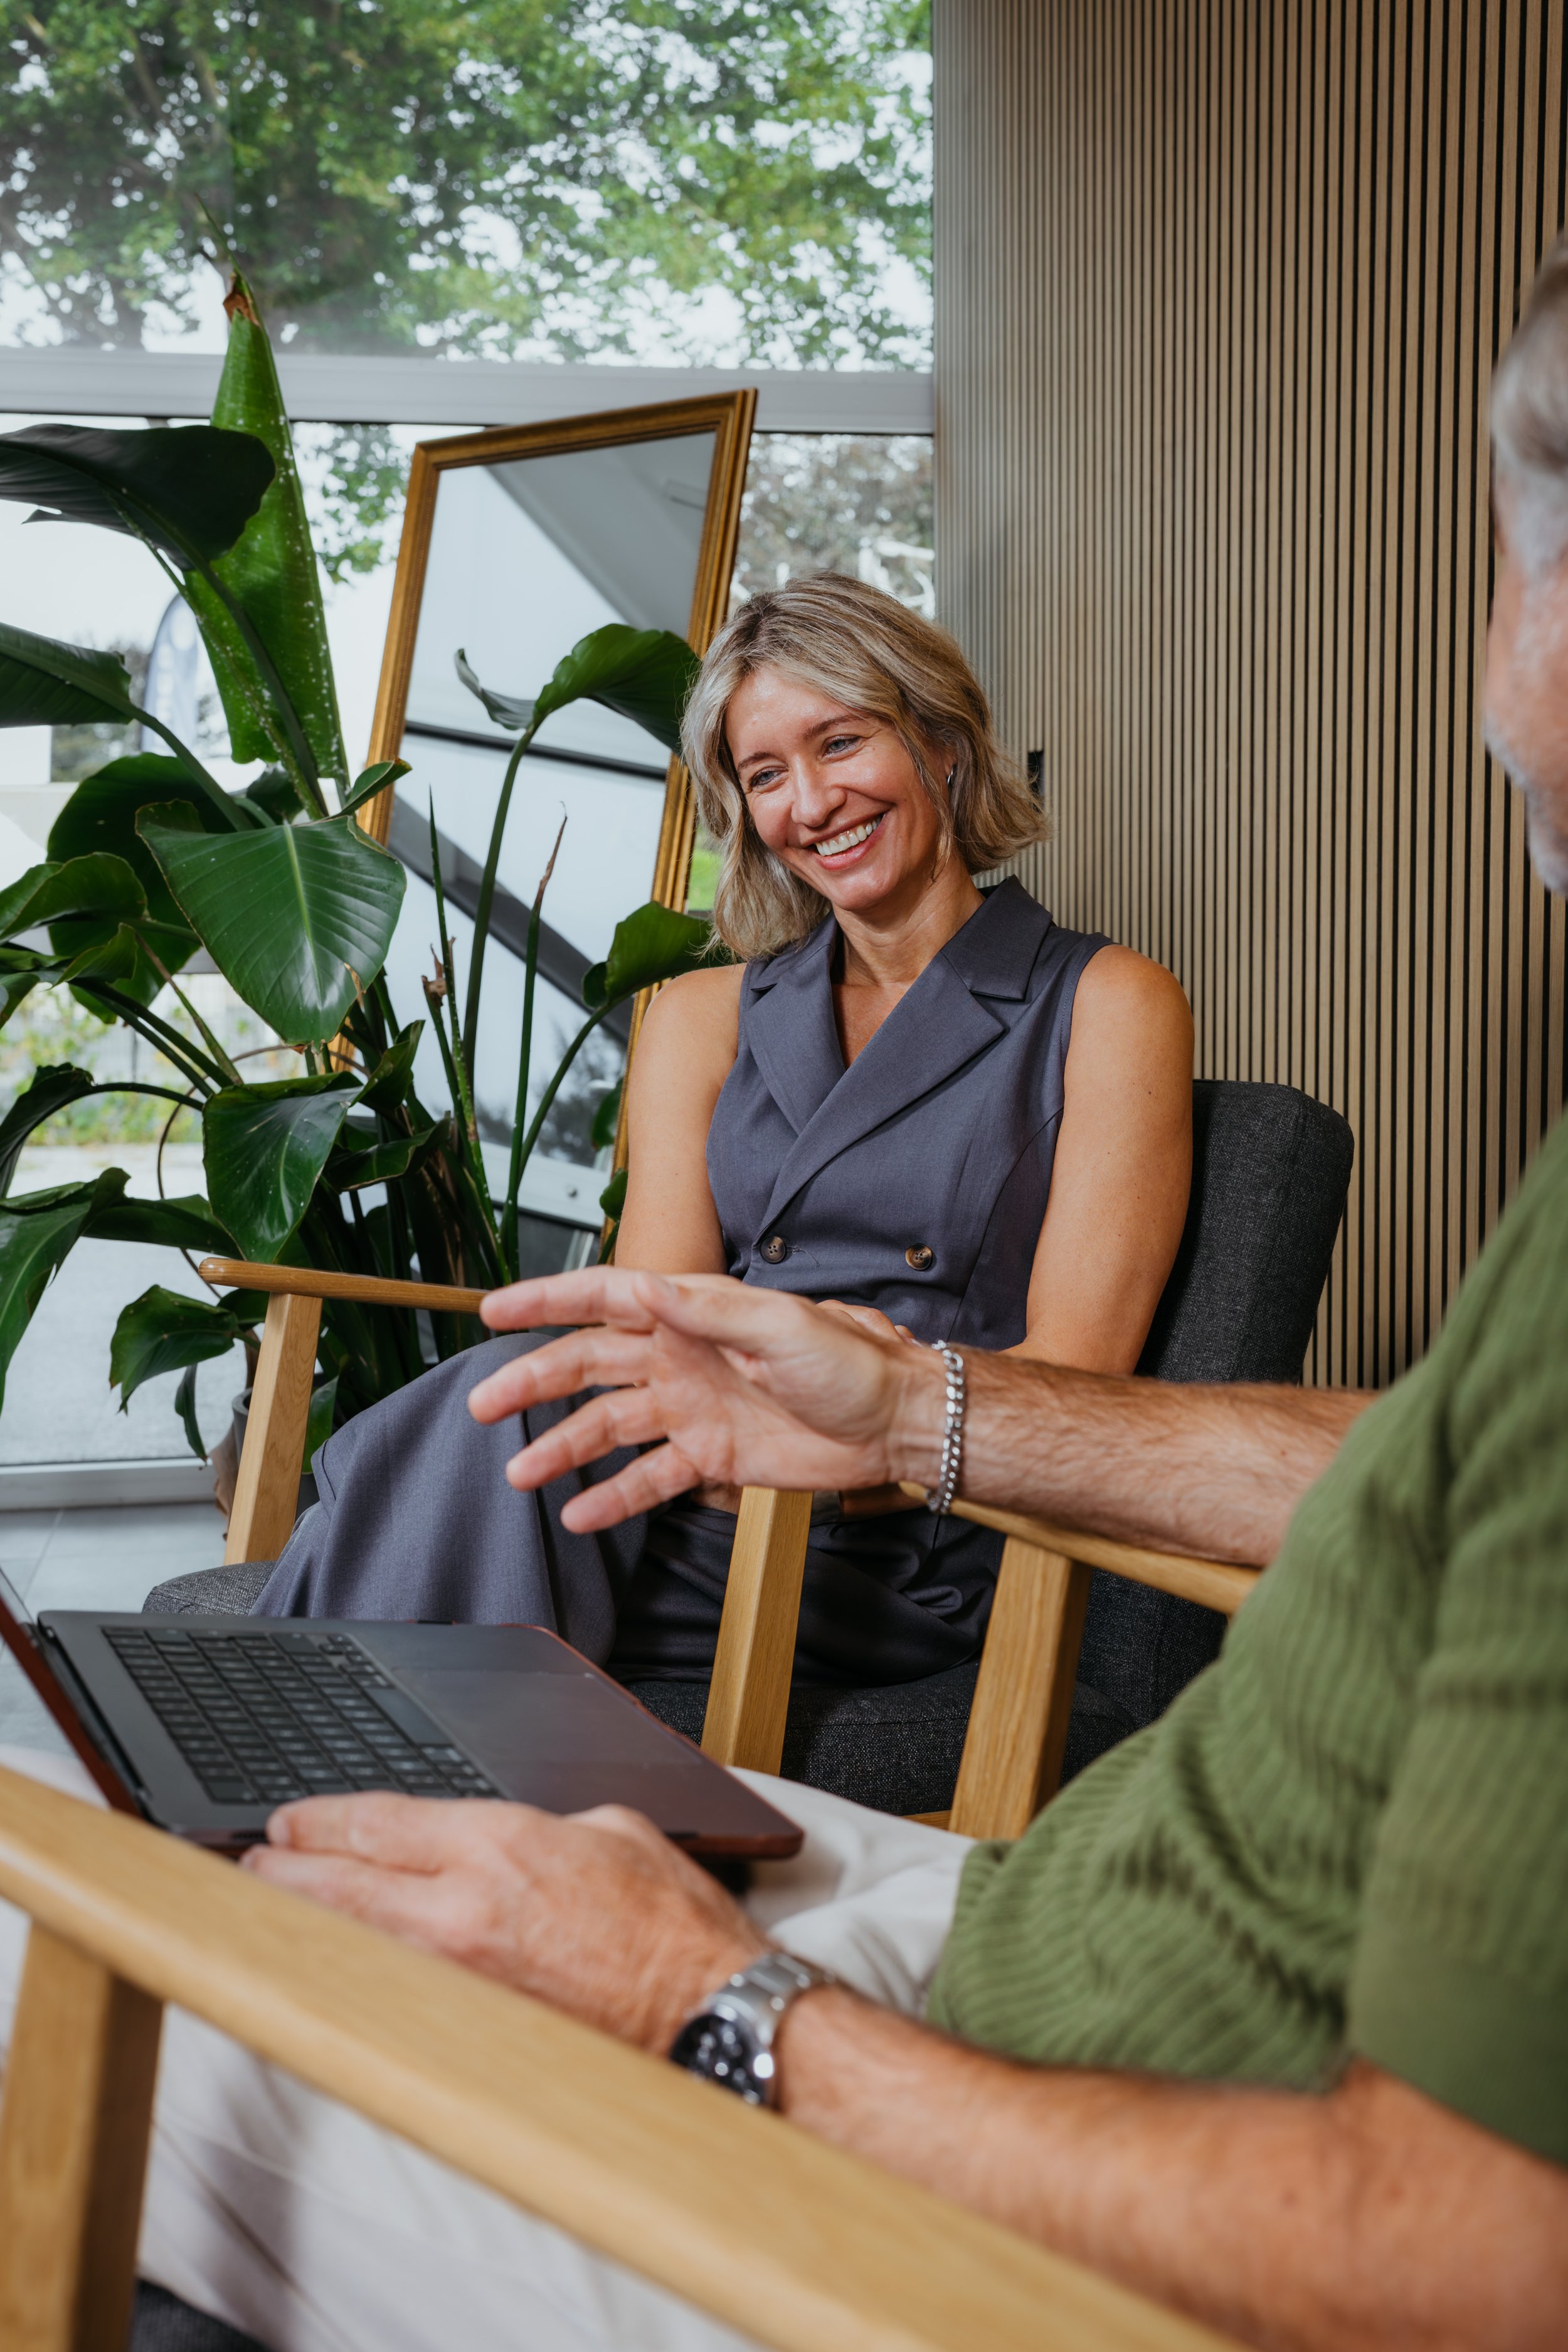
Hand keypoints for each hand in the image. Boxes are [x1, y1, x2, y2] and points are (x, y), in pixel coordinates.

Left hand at [241, 1792, 766, 2053]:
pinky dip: (349, 1973)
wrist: (707, 2013)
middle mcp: (464, 1909)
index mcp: (500, 1844)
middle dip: (284, 1868)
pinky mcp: (467, 2028)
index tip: (291, 1819)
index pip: (377, 1824)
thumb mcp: (611, 1827)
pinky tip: (331, 1966)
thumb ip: (537, 1824)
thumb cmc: (671, 1925)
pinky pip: (386, 1992)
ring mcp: (457, 1977)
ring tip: (271, 1908)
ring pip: (349, 1942)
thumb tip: (496, 1837)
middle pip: (338, 1883)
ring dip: (303, 1922)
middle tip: (253, 1860)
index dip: (320, 1820)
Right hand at [468, 1268, 945, 1530]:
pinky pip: (648, 1479)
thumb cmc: (851, 1362)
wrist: (894, 1422)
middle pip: (588, 1365)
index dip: (546, 1301)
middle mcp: (680, 1357)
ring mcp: (690, 1408)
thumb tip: (649, 1289)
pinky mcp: (708, 1457)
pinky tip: (579, 1513)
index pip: (603, 1299)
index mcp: (692, 1313)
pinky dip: (613, 1496)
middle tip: (484, 1403)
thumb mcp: (782, 1325)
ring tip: (518, 1473)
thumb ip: (709, 1311)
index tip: (492, 1310)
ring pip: (606, 1426)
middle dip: (533, 1380)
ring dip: (561, 1448)